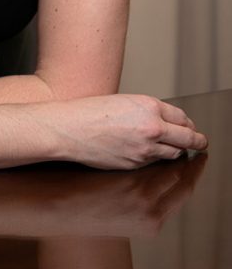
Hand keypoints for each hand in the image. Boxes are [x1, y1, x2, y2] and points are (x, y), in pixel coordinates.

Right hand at [48, 94, 207, 169]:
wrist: (68, 129)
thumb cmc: (88, 112)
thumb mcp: (123, 102)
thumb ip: (148, 112)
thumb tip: (168, 125)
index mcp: (149, 106)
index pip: (183, 118)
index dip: (189, 124)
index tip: (192, 128)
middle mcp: (152, 128)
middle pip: (188, 138)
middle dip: (196, 141)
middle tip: (201, 143)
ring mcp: (145, 150)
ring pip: (173, 154)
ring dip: (177, 152)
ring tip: (177, 151)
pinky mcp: (135, 165)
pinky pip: (154, 164)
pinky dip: (155, 160)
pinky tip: (148, 156)